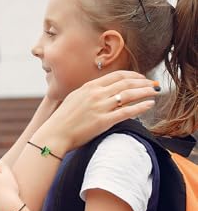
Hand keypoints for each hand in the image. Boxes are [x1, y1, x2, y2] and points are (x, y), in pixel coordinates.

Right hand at [33, 71, 157, 152]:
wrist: (54, 135)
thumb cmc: (61, 121)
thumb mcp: (73, 100)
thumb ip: (87, 94)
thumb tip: (99, 91)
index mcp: (88, 87)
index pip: (116, 76)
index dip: (132, 75)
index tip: (140, 78)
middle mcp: (96, 94)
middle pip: (125, 82)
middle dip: (142, 81)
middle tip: (152, 83)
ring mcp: (100, 107)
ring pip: (129, 94)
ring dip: (145, 91)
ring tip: (155, 91)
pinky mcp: (103, 121)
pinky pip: (127, 111)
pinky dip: (140, 106)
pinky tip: (149, 104)